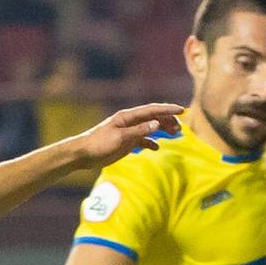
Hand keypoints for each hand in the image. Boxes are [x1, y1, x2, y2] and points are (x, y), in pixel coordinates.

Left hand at [67, 103, 182, 169]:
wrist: (83, 154)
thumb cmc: (99, 144)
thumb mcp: (121, 137)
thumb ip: (140, 131)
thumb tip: (157, 123)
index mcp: (128, 117)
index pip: (152, 110)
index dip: (167, 109)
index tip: (182, 110)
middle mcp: (130, 122)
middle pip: (153, 118)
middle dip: (168, 120)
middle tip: (180, 128)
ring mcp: (129, 132)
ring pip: (150, 128)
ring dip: (162, 130)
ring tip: (175, 134)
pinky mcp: (126, 142)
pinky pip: (143, 140)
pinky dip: (151, 142)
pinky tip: (157, 147)